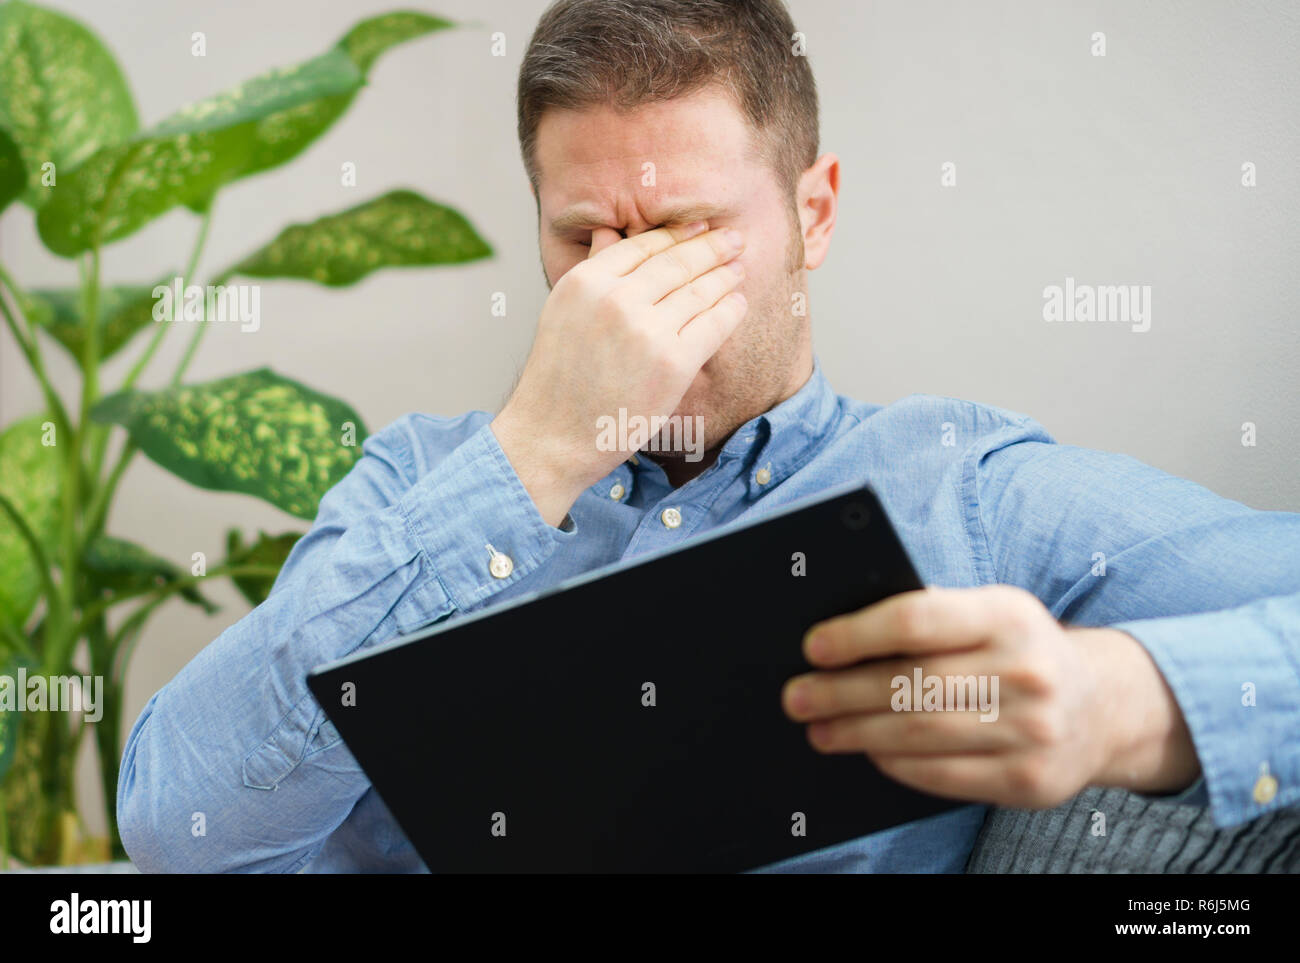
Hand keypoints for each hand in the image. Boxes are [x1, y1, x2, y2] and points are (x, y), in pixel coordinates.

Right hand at [491, 222, 747, 524]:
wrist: (552, 438)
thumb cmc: (558, 380)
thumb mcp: (563, 312)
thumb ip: (591, 271)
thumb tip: (610, 231)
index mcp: (585, 282)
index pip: (642, 245)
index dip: (677, 234)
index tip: (699, 227)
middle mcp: (615, 299)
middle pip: (676, 261)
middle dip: (710, 246)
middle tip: (733, 239)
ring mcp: (646, 330)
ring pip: (699, 290)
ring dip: (725, 276)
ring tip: (738, 268)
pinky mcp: (673, 362)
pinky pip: (713, 324)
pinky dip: (730, 310)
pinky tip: (737, 304)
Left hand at [780, 585, 1200, 808]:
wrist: (1102, 706)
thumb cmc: (1020, 649)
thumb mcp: (991, 611)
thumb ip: (933, 614)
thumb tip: (844, 632)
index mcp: (1007, 614)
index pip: (915, 620)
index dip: (856, 634)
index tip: (814, 647)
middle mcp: (1025, 670)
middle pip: (909, 685)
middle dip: (841, 693)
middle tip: (797, 697)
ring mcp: (1032, 730)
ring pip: (919, 734)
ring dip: (857, 733)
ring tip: (820, 729)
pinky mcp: (1029, 780)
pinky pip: (942, 775)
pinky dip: (895, 764)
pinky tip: (869, 752)